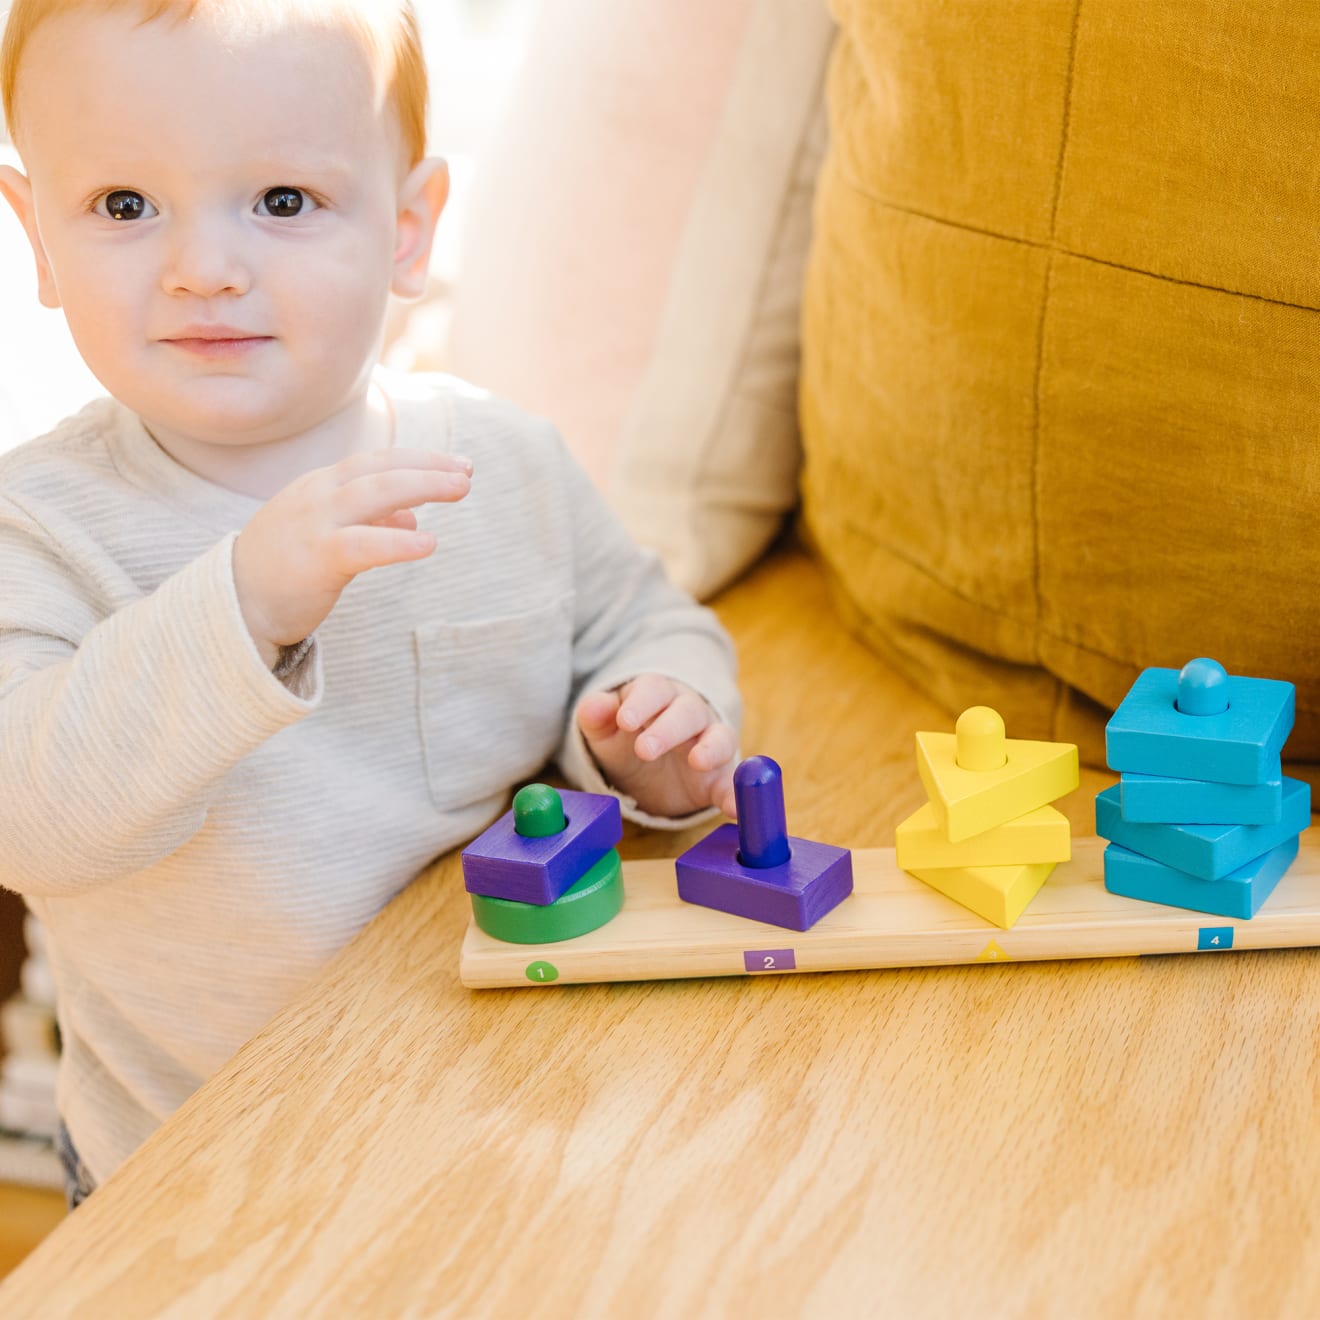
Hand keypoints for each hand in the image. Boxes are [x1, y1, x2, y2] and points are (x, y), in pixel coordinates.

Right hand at [233, 448, 471, 667]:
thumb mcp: (327, 533)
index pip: (377, 462)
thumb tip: (413, 518)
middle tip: (468, 472)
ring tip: (460, 488)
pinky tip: (428, 543)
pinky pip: (364, 545)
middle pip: (381, 469)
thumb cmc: (284, 568)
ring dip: (422, 486)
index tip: (458, 465)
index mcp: (321, 486)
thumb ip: (369, 521)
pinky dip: (398, 541)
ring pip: (375, 493)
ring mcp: (315, 524)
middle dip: (428, 466)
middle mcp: (318, 495)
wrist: (235, 603)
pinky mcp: (317, 559)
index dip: (419, 459)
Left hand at [576, 675, 737, 818]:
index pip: (653, 689)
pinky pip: (731, 782)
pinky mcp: (719, 776)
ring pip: (719, 737)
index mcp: (658, 696)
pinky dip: (736, 793)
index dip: (641, 703)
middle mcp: (689, 714)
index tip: (625, 721)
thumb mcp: (606, 731)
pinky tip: (734, 809)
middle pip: (686, 712)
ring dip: (712, 748)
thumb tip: (592, 704)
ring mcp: (709, 743)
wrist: (650, 770)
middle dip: (667, 728)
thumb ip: (597, 717)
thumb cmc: (628, 739)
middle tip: (645, 749)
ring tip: (698, 761)